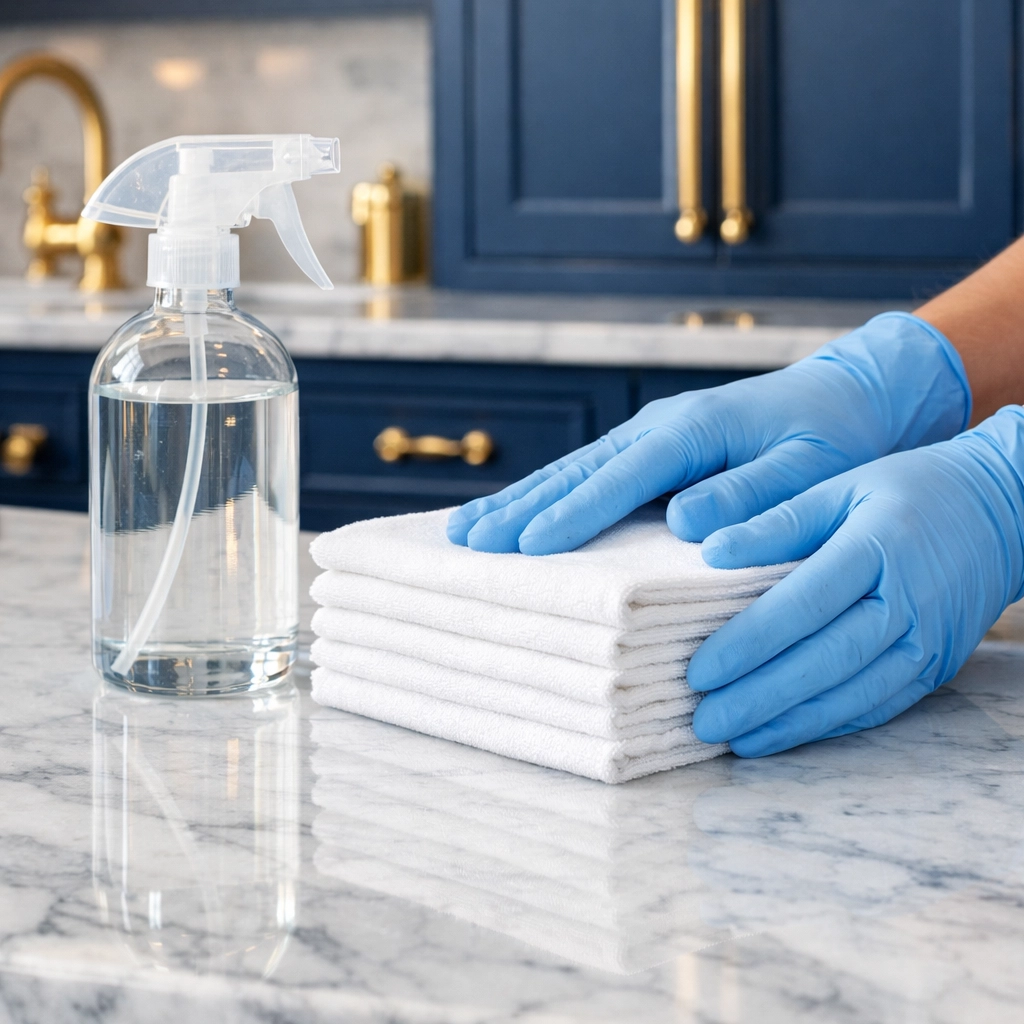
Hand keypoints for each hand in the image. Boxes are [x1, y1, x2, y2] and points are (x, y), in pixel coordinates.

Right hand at [447, 313, 969, 554]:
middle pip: (577, 471)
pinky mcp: (651, 450)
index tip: (527, 546)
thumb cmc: (833, 437)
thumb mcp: (810, 467)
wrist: (846, 395)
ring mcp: (649, 436)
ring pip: (571, 471)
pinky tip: (515, 517)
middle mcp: (659, 428)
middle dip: (521, 508)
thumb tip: (685, 523)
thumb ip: (752, 493)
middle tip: (467, 543)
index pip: (621, 477)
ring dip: (518, 501)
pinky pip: (587, 475)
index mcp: (693, 431)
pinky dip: (545, 496)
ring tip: (464, 531)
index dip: (573, 513)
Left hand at [688, 407, 1023, 756]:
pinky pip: (878, 705)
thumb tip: (711, 550)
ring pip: (851, 694)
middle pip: (824, 660)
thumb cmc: (911, 490)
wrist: (1008, 510)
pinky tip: (783, 734)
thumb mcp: (844, 485)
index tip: (699, 670)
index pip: (802, 604)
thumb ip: (779, 519)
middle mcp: (907, 601)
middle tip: (702, 720)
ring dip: (788, 723)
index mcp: (878, 547)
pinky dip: (828, 725)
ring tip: (732, 738)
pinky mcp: (936, 667)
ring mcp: (927, 641)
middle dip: (758, 697)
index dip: (749, 642)